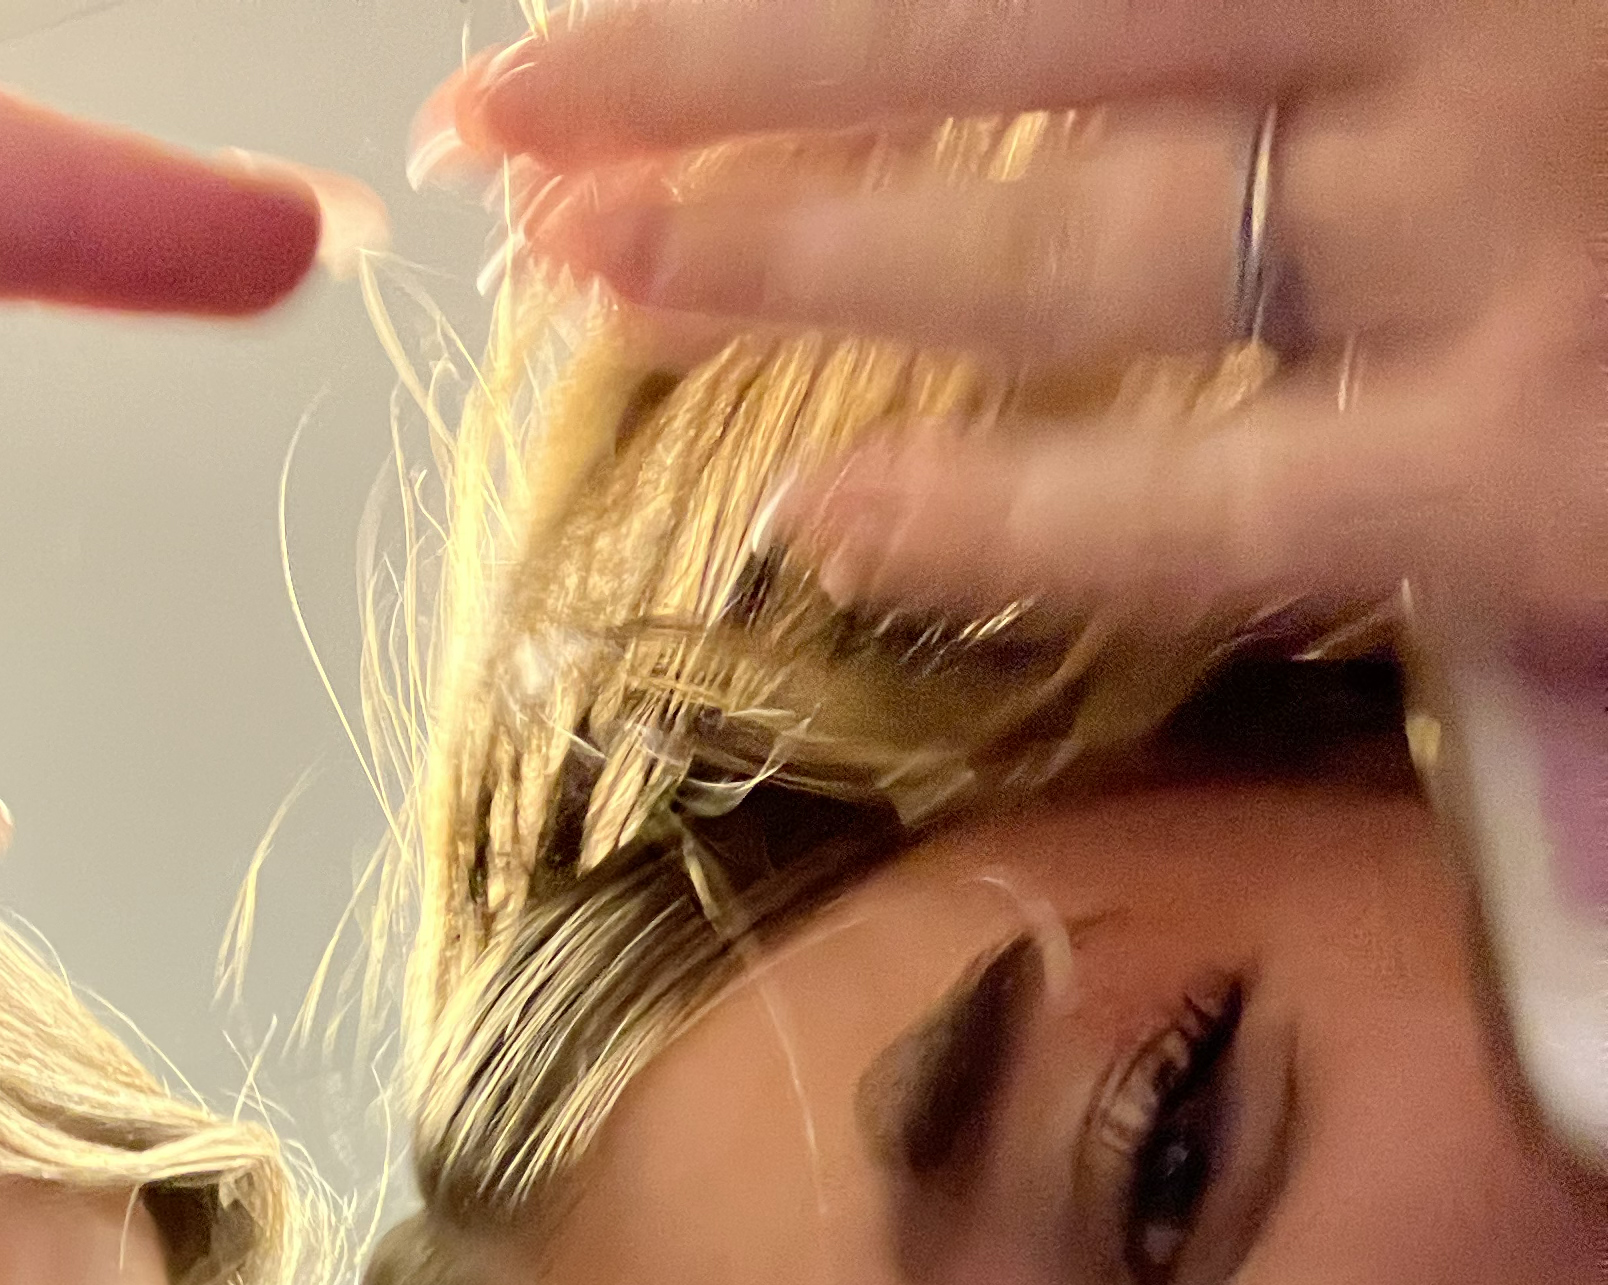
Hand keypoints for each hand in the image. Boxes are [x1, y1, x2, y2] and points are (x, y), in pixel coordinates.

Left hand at [413, 0, 1607, 647]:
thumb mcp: (1537, 37)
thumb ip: (1353, 35)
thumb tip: (1200, 65)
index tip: (638, 6)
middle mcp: (1490, 30)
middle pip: (1027, 23)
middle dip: (736, 65)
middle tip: (508, 110)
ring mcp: (1521, 236)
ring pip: (1077, 236)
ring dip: (799, 245)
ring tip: (579, 264)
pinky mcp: (1546, 476)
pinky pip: (1213, 502)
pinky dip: (997, 506)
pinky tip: (803, 507)